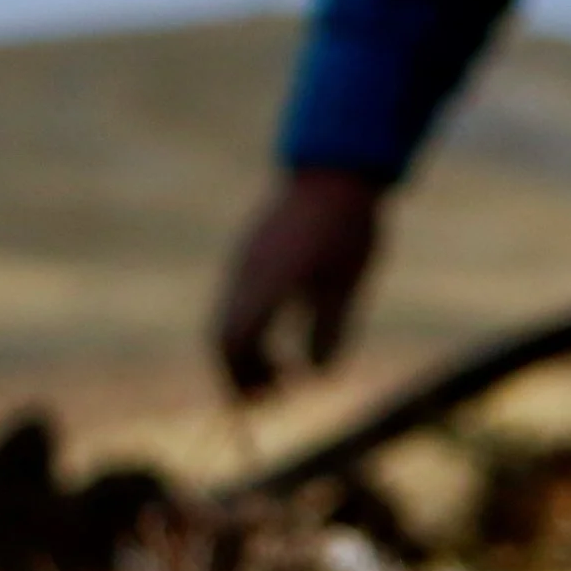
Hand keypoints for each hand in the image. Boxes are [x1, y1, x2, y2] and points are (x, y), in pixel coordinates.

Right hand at [211, 166, 387, 396]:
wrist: (334, 172)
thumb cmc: (347, 228)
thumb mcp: (348, 284)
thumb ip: (332, 330)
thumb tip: (318, 377)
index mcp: (267, 282)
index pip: (236, 341)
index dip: (248, 377)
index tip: (277, 398)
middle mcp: (245, 273)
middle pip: (222, 337)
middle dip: (240, 374)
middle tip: (272, 399)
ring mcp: (243, 262)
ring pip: (226, 320)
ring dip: (245, 354)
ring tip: (279, 377)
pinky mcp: (249, 255)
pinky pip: (235, 303)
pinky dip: (247, 331)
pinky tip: (276, 341)